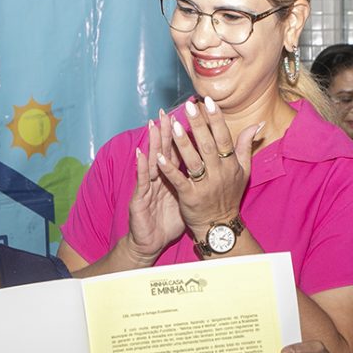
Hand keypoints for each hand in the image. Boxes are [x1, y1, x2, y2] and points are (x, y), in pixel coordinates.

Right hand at [124, 113, 186, 263]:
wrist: (151, 241)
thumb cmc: (168, 220)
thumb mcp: (185, 198)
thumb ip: (196, 181)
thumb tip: (212, 169)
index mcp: (172, 176)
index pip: (178, 151)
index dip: (183, 134)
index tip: (188, 116)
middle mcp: (159, 177)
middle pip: (164, 151)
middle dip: (166, 131)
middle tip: (167, 111)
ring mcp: (148, 186)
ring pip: (151, 161)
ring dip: (152, 143)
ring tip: (153, 124)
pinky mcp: (140, 198)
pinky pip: (142, 181)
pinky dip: (141, 167)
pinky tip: (140, 153)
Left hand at [154, 97, 259, 234]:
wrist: (220, 225)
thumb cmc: (230, 195)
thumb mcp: (243, 171)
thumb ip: (245, 146)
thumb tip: (256, 124)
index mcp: (230, 165)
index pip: (224, 138)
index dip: (216, 119)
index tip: (208, 101)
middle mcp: (219, 174)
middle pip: (208, 145)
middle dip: (198, 125)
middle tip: (188, 106)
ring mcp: (204, 186)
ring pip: (193, 161)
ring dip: (183, 143)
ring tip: (174, 125)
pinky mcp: (189, 197)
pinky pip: (178, 181)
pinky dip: (169, 169)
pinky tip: (159, 156)